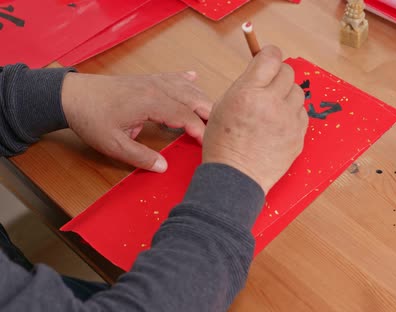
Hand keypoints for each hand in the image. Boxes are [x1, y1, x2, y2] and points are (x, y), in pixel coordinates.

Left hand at [61, 71, 211, 172]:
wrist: (72, 95)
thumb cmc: (92, 119)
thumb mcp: (113, 144)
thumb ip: (140, 157)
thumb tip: (163, 167)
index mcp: (151, 103)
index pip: (185, 116)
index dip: (200, 130)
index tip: (210, 143)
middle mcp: (156, 88)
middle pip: (193, 98)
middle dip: (209, 113)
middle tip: (223, 129)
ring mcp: (153, 81)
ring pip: (186, 86)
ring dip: (201, 98)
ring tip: (215, 112)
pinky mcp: (147, 80)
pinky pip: (172, 77)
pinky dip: (186, 79)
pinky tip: (194, 77)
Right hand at [202, 46, 307, 193]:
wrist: (235, 177)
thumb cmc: (223, 143)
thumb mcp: (223, 106)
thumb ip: (245, 85)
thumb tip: (262, 71)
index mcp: (248, 92)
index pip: (271, 57)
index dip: (270, 54)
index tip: (268, 57)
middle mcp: (271, 103)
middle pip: (288, 72)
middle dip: (278, 75)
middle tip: (269, 85)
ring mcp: (288, 120)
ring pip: (298, 92)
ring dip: (286, 95)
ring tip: (273, 108)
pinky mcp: (298, 136)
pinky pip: (302, 113)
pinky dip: (292, 114)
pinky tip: (279, 123)